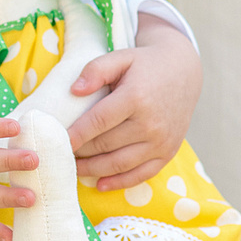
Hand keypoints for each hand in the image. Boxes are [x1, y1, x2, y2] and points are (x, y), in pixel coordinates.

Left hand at [69, 13, 200, 189]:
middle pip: (106, 145)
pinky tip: (100, 183)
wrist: (183, 71)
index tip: (57, 141)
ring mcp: (161, 142)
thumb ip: (96, 70)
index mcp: (136, 98)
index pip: (98, 121)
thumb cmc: (146, 64)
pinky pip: (141, 175)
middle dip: (80, 152)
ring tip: (73, 168)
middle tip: (60, 154)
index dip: (76, 134)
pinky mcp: (167, 153)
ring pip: (119, 164)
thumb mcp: (121, 57)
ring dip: (93, 170)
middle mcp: (151, 124)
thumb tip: (74, 91)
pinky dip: (119, 182)